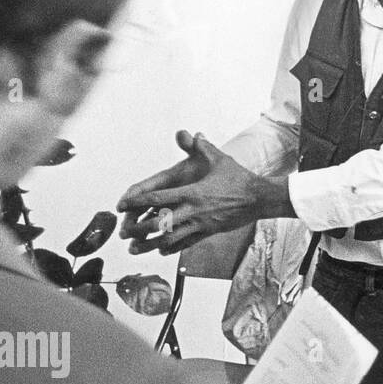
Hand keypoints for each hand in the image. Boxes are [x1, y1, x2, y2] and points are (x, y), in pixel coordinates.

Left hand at [117, 130, 292, 255]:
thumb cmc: (239, 178)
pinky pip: (186, 244)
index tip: (122, 205)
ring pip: (170, 239)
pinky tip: (161, 250)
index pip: (157, 199)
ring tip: (136, 248)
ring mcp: (201, 224)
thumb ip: (201, 147)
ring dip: (150, 245)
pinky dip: (171, 249)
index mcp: (191, 193)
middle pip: (158, 224)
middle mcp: (193, 211)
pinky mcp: (208, 233)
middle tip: (124, 231)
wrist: (260, 198)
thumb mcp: (219, 159)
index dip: (136, 203)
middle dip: (138, 228)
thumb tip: (189, 133)